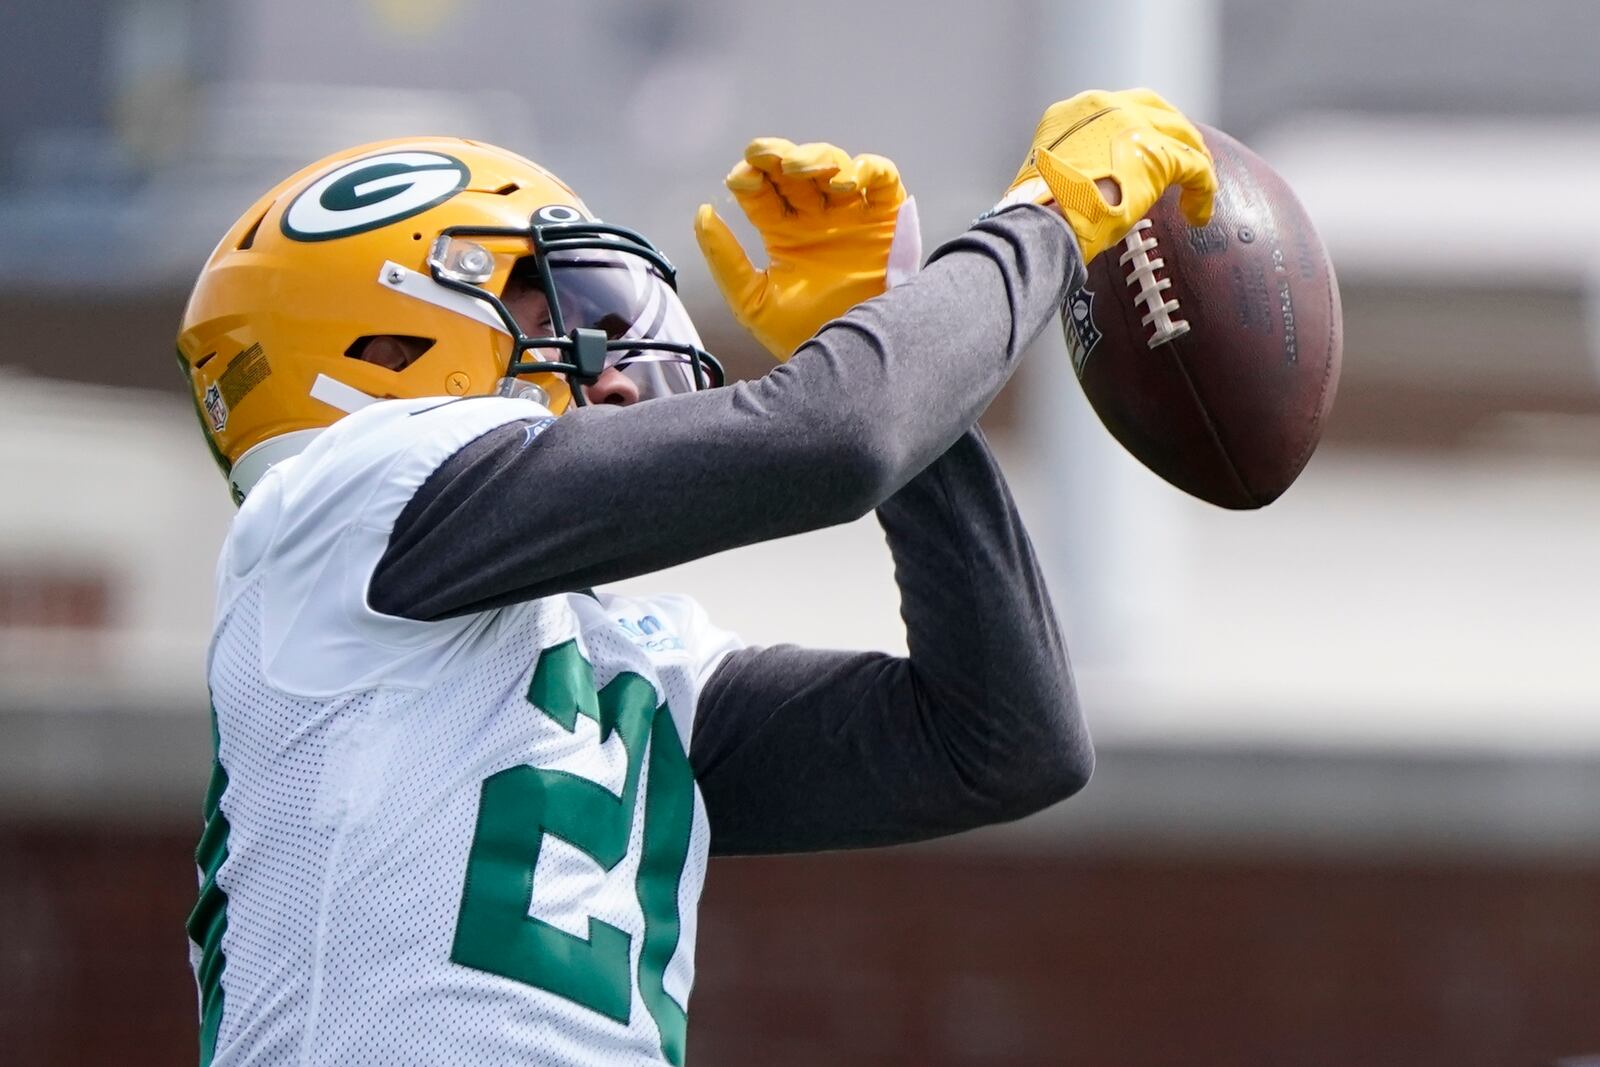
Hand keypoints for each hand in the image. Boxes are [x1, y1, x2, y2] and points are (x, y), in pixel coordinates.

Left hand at [695, 138, 921, 360]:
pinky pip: (881, 179)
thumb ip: (726, 260)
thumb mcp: (754, 301)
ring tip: (798, 170)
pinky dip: (865, 169)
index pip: (763, 192)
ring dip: (814, 158)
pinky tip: (843, 184)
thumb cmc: (806, 337)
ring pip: (834, 165)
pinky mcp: (886, 218)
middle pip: (795, 171)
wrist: (852, 361)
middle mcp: (818, 218)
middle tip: (763, 158)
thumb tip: (702, 213)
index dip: (750, 177)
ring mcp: (852, 215)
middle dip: (777, 158)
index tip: (738, 180)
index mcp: (785, 234)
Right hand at [998, 88, 1216, 261]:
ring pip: (1181, 136)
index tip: (1144, 144)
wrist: (1046, 217)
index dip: (1138, 124)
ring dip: (1193, 160)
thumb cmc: (1039, 208)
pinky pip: (1195, 169)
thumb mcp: (1048, 170)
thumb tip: (1087, 184)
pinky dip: (1201, 191)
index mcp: (1078, 110)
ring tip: (1196, 187)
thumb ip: (1073, 163)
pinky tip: (1197, 213)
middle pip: (1157, 109)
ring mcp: (1137, 128)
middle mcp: (1109, 108)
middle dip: (1172, 130)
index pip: (1120, 106)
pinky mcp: (1160, 156)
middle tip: (1184, 154)